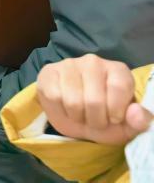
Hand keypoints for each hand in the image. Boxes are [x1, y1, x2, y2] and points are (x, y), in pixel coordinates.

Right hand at [36, 55, 151, 144]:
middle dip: (95, 120)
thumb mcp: (126, 126)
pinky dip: (61, 111)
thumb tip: (137, 113)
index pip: (119, 88)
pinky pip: (54, 97)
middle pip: (94, 100)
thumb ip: (138, 121)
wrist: (76, 119)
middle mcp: (93, 62)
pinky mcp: (49, 72)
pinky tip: (65, 107)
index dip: (116, 111)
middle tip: (95, 120)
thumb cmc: (105, 119)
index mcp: (118, 70)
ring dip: (77, 117)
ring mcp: (69, 64)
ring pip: (73, 101)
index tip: (114, 119)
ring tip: (81, 114)